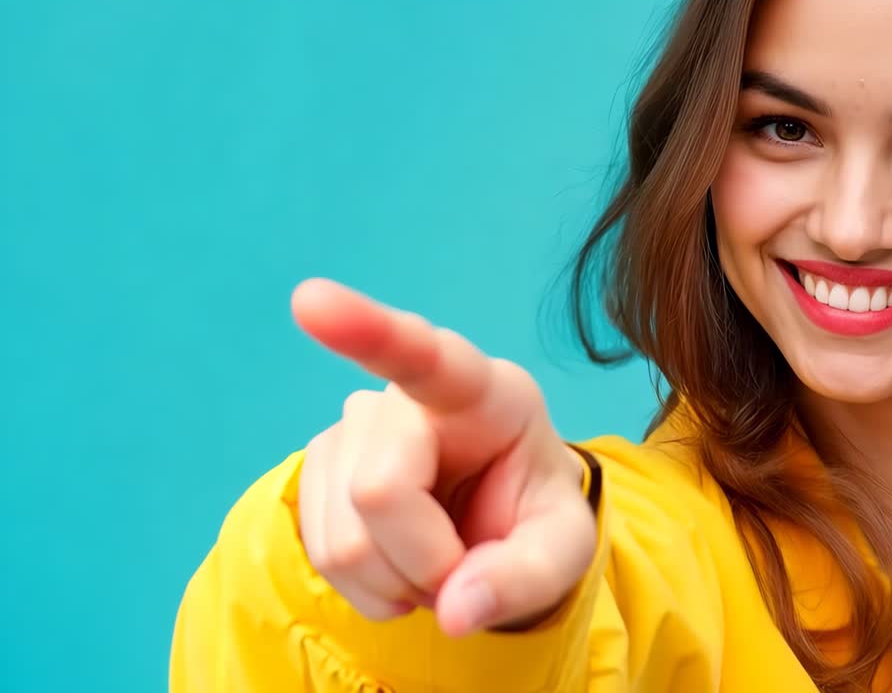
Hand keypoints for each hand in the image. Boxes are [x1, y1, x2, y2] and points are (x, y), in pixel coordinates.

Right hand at [291, 278, 595, 636]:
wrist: (500, 523)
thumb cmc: (533, 515)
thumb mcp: (563, 552)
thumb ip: (525, 581)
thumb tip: (454, 609)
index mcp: (483, 391)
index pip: (426, 355)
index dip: (365, 328)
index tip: (310, 300)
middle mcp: (407, 396)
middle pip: (379, 491)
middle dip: (425, 561)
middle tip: (464, 565)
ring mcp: (353, 426)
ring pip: (344, 538)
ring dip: (397, 580)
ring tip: (438, 559)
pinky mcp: (320, 464)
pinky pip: (319, 553)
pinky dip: (368, 586)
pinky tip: (401, 562)